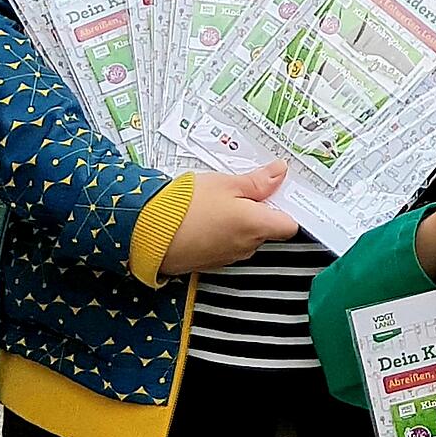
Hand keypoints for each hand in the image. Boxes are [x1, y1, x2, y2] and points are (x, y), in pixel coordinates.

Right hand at [159, 162, 300, 275]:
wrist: (145, 232)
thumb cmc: (185, 205)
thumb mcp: (226, 183)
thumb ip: (258, 181)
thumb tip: (280, 173)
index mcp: (256, 226)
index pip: (290, 225)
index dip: (286, 209)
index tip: (278, 193)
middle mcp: (246, 246)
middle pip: (266, 229)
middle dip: (259, 211)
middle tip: (243, 191)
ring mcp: (227, 257)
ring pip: (245, 237)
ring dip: (238, 222)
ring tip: (218, 202)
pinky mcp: (209, 263)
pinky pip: (225, 245)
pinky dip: (221, 233)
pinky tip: (205, 218)